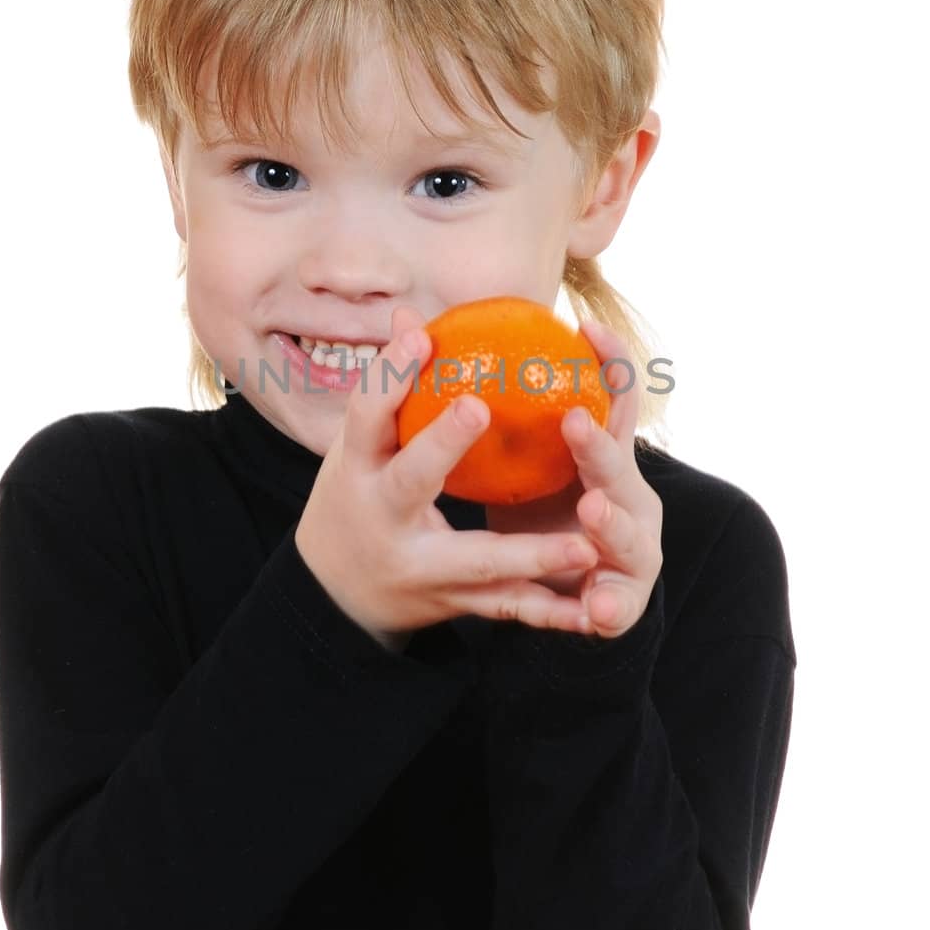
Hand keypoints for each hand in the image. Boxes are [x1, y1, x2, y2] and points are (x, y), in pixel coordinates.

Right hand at [295, 305, 601, 651]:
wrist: (336, 596)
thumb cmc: (357, 497)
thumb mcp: (361, 448)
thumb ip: (392, 391)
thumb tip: (414, 318)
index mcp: (358, 472)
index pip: (365, 416)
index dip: (388, 376)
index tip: (421, 337)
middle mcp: (382, 519)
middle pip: (410, 481)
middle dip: (441, 447)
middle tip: (479, 407)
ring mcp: (420, 568)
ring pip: (477, 560)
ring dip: (532, 553)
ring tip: (586, 542)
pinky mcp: (453, 601)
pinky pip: (508, 607)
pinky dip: (550, 611)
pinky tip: (592, 609)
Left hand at [484, 319, 663, 638]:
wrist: (597, 592)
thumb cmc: (552, 506)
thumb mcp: (538, 454)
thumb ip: (498, 399)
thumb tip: (413, 328)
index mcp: (607, 454)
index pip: (614, 401)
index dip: (609, 365)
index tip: (586, 328)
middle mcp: (629, 495)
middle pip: (620, 464)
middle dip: (600, 442)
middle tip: (576, 420)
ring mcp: (635, 548)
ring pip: (630, 536)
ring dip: (611, 524)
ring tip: (591, 512)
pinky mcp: (625, 600)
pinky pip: (616, 605)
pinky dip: (608, 607)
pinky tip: (595, 615)